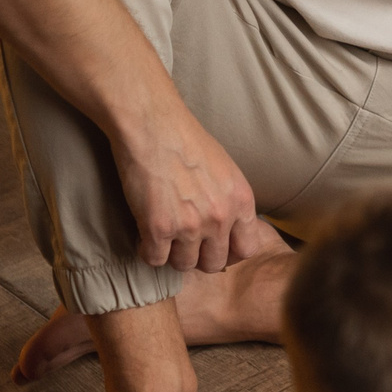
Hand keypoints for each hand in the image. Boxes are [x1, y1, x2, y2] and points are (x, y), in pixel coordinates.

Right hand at [112, 100, 258, 273]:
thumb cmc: (188, 141)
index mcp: (241, 202)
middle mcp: (220, 217)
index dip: (229, 254)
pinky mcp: (158, 228)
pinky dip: (147, 251)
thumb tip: (228, 228)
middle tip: (184, 245)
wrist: (154, 126)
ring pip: (184, 265)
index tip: (214, 248)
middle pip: (214, 264)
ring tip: (163, 239)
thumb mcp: (227, 171)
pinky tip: (144, 236)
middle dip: (199, 258)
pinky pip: (154, 259)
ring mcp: (190, 225)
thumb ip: (230, 201)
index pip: (247, 249)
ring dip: (172, 255)